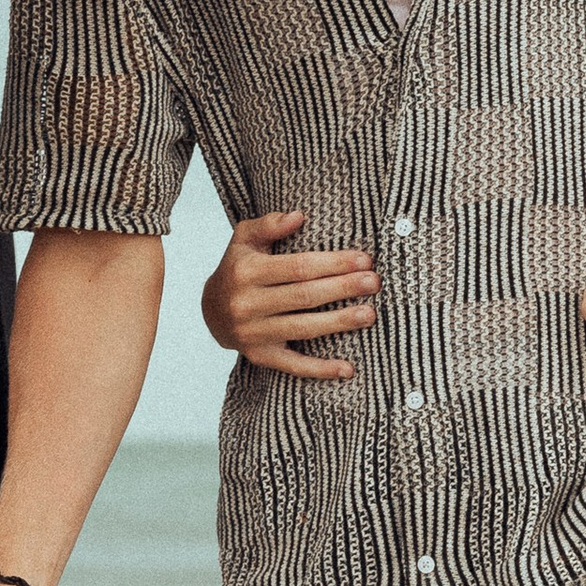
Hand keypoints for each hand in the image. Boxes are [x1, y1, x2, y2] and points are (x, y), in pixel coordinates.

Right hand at [201, 209, 378, 378]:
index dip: (334, 263)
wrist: (210, 311)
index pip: (298, 267)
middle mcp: (246, 303)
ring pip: (304, 328)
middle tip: (374, 282)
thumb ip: (269, 224)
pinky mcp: (260, 356)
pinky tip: (347, 369)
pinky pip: (294, 366)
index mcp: (245, 271)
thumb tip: (299, 216)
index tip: (363, 259)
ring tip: (369, 314)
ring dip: (340, 322)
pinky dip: (321, 369)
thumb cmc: (238, 267)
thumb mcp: (245, 239)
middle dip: (343, 288)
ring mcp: (252, 333)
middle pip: (305, 296)